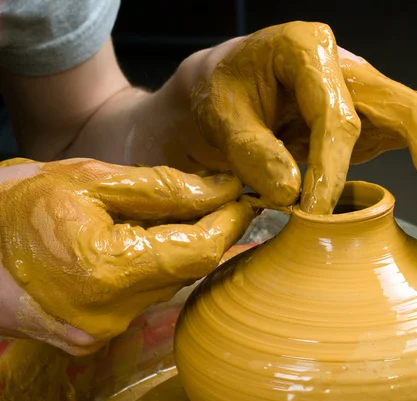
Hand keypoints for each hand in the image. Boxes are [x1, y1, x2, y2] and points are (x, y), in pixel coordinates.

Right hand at [0, 158, 254, 354]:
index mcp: (105, 271)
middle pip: (186, 270)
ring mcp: (98, 331)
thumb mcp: (90, 180)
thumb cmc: (14, 202)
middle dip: (208, 231)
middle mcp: (107, 314)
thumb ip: (163, 188)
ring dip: (180, 248)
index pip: (198, 252)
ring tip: (174, 212)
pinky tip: (143, 239)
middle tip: (217, 197)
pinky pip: (142, 297)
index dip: (228, 222)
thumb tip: (221, 189)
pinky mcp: (91, 335)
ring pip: (167, 284)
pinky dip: (153, 267)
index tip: (243, 197)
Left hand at [183, 22, 416, 230]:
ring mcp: (364, 90)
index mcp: (307, 49)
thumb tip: (295, 192)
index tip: (313, 210)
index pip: (337, 115)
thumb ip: (251, 150)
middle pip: (409, 108)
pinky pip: (415, 126)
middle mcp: (347, 66)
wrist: (218, 89)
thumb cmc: (215, 98)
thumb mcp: (218, 117)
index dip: (331, 167)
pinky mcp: (369, 116)